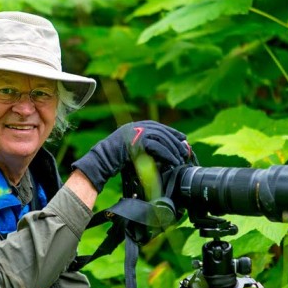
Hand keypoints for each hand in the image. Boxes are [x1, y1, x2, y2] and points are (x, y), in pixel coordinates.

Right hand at [71, 120, 190, 192]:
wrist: (102, 160)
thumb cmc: (116, 159)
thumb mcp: (133, 149)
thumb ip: (145, 146)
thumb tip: (162, 152)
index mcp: (136, 125)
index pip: (158, 126)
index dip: (171, 132)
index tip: (182, 138)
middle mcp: (137, 126)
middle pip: (162, 131)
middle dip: (175, 141)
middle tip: (184, 151)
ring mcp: (137, 132)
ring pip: (161, 139)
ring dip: (173, 150)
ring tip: (180, 159)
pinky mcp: (138, 141)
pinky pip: (157, 147)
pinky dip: (167, 155)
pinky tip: (172, 161)